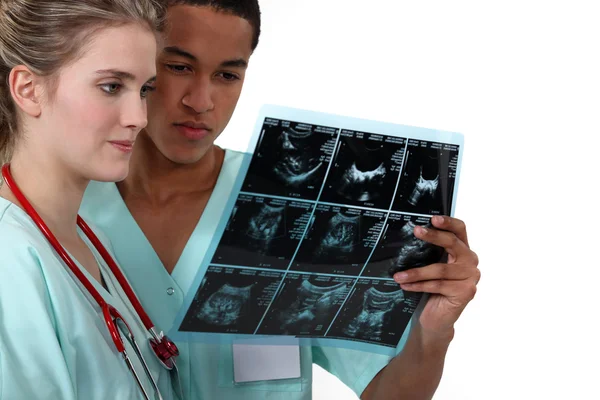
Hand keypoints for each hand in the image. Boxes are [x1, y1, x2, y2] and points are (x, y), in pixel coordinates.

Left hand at [393, 216, 479, 335]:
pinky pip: (437, 284)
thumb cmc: (433, 290)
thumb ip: (431, 252)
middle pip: (453, 244)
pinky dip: (419, 284)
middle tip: (416, 231)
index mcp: (463, 251)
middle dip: (433, 236)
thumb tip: (412, 236)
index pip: (460, 230)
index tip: (433, 218)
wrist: (437, 319)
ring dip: (416, 272)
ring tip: (398, 275)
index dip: (448, 223)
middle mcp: (471, 262)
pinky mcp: (466, 292)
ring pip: (440, 269)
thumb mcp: (432, 266)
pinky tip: (405, 285)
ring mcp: (470, 277)